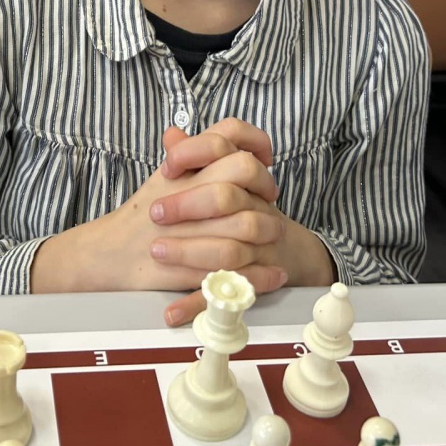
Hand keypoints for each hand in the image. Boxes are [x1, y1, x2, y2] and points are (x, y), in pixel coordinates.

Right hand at [31, 123, 282, 296]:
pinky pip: (235, 268)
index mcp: (182, 167)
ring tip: (277, 238)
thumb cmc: (136, 219)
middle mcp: (187, 191)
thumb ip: (181, 156)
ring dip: (269, 230)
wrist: (107, 255)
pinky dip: (260, 274)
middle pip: (241, 171)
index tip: (261, 162)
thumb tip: (184, 132)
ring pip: (245, 223)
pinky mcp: (191, 266)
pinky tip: (274, 274)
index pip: (226, 135)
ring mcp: (190, 229)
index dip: (252, 145)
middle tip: (270, 200)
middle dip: (265, 186)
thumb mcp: (160, 181)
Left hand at [153, 121, 335, 324]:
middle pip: (227, 196)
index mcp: (245, 175)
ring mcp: (259, 245)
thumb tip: (171, 133)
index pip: (224, 147)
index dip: (195, 152)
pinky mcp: (254, 280)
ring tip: (158, 252)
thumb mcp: (221, 179)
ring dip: (190, 252)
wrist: (289, 251)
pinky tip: (171, 311)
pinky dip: (197, 304)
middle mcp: (256, 207)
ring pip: (229, 248)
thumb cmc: (247, 210)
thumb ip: (196, 157)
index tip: (169, 166)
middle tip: (156, 214)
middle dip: (189, 204)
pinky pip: (226, 292)